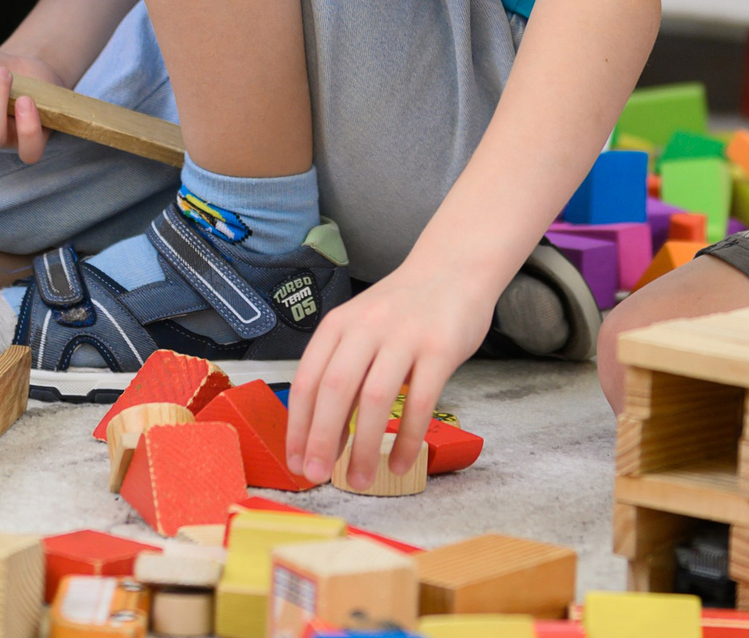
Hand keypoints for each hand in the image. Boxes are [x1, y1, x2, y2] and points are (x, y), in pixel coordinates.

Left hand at [281, 262, 491, 491]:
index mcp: (339, 324)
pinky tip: (399, 464)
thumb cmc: (402, 309)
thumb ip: (343, 371)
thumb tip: (323, 435)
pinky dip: (407, 440)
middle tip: (317, 476)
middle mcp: (367, 327)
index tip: (294, 461)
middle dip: (321, 440)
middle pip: (334, 389)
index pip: (307, 380)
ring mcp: (405, 337)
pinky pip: (421, 403)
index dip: (297, 426)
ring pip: (375, 399)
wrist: (453, 268)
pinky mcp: (440, 349)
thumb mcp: (361, 327)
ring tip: (359, 479)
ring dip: (363, 447)